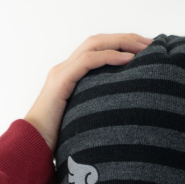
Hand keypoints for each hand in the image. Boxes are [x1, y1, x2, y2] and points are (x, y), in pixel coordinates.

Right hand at [24, 33, 152, 152]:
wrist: (32, 145)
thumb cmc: (57, 139)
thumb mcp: (84, 120)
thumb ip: (97, 111)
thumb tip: (122, 119)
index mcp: (71, 75)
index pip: (99, 49)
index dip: (123, 45)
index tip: (147, 50)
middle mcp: (65, 68)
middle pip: (99, 41)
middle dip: (127, 39)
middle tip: (152, 43)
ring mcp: (62, 72)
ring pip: (94, 44)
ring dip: (122, 43)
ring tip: (144, 48)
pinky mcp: (60, 80)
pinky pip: (88, 61)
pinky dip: (109, 57)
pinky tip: (128, 60)